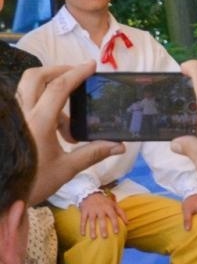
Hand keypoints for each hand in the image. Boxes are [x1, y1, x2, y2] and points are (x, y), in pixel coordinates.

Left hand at [13, 63, 123, 205]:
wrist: (2, 197)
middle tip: (75, 76)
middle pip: (36, 77)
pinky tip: (52, 126)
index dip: (76, 73)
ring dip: (48, 89)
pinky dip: (40, 104)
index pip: (59, 88)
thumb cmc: (32, 183)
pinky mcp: (9, 125)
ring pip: (27, 89)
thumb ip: (93, 153)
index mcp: (39, 122)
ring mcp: (13, 118)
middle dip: (57, 71)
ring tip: (67, 116)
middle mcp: (23, 114)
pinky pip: (24, 103)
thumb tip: (119, 146)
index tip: (92, 66)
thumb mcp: (66, 169)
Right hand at [78, 190, 125, 238]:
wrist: (91, 194)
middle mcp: (100, 209)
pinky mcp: (84, 211)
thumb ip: (121, 213)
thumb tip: (127, 223)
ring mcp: (91, 210)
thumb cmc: (105, 202)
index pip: (113, 216)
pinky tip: (82, 234)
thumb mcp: (114, 204)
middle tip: (105, 237)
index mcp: (108, 207)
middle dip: (103, 228)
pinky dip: (82, 227)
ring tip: (94, 237)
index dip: (115, 224)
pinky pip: (83, 220)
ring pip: (92, 221)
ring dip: (92, 229)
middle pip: (102, 220)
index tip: (116, 232)